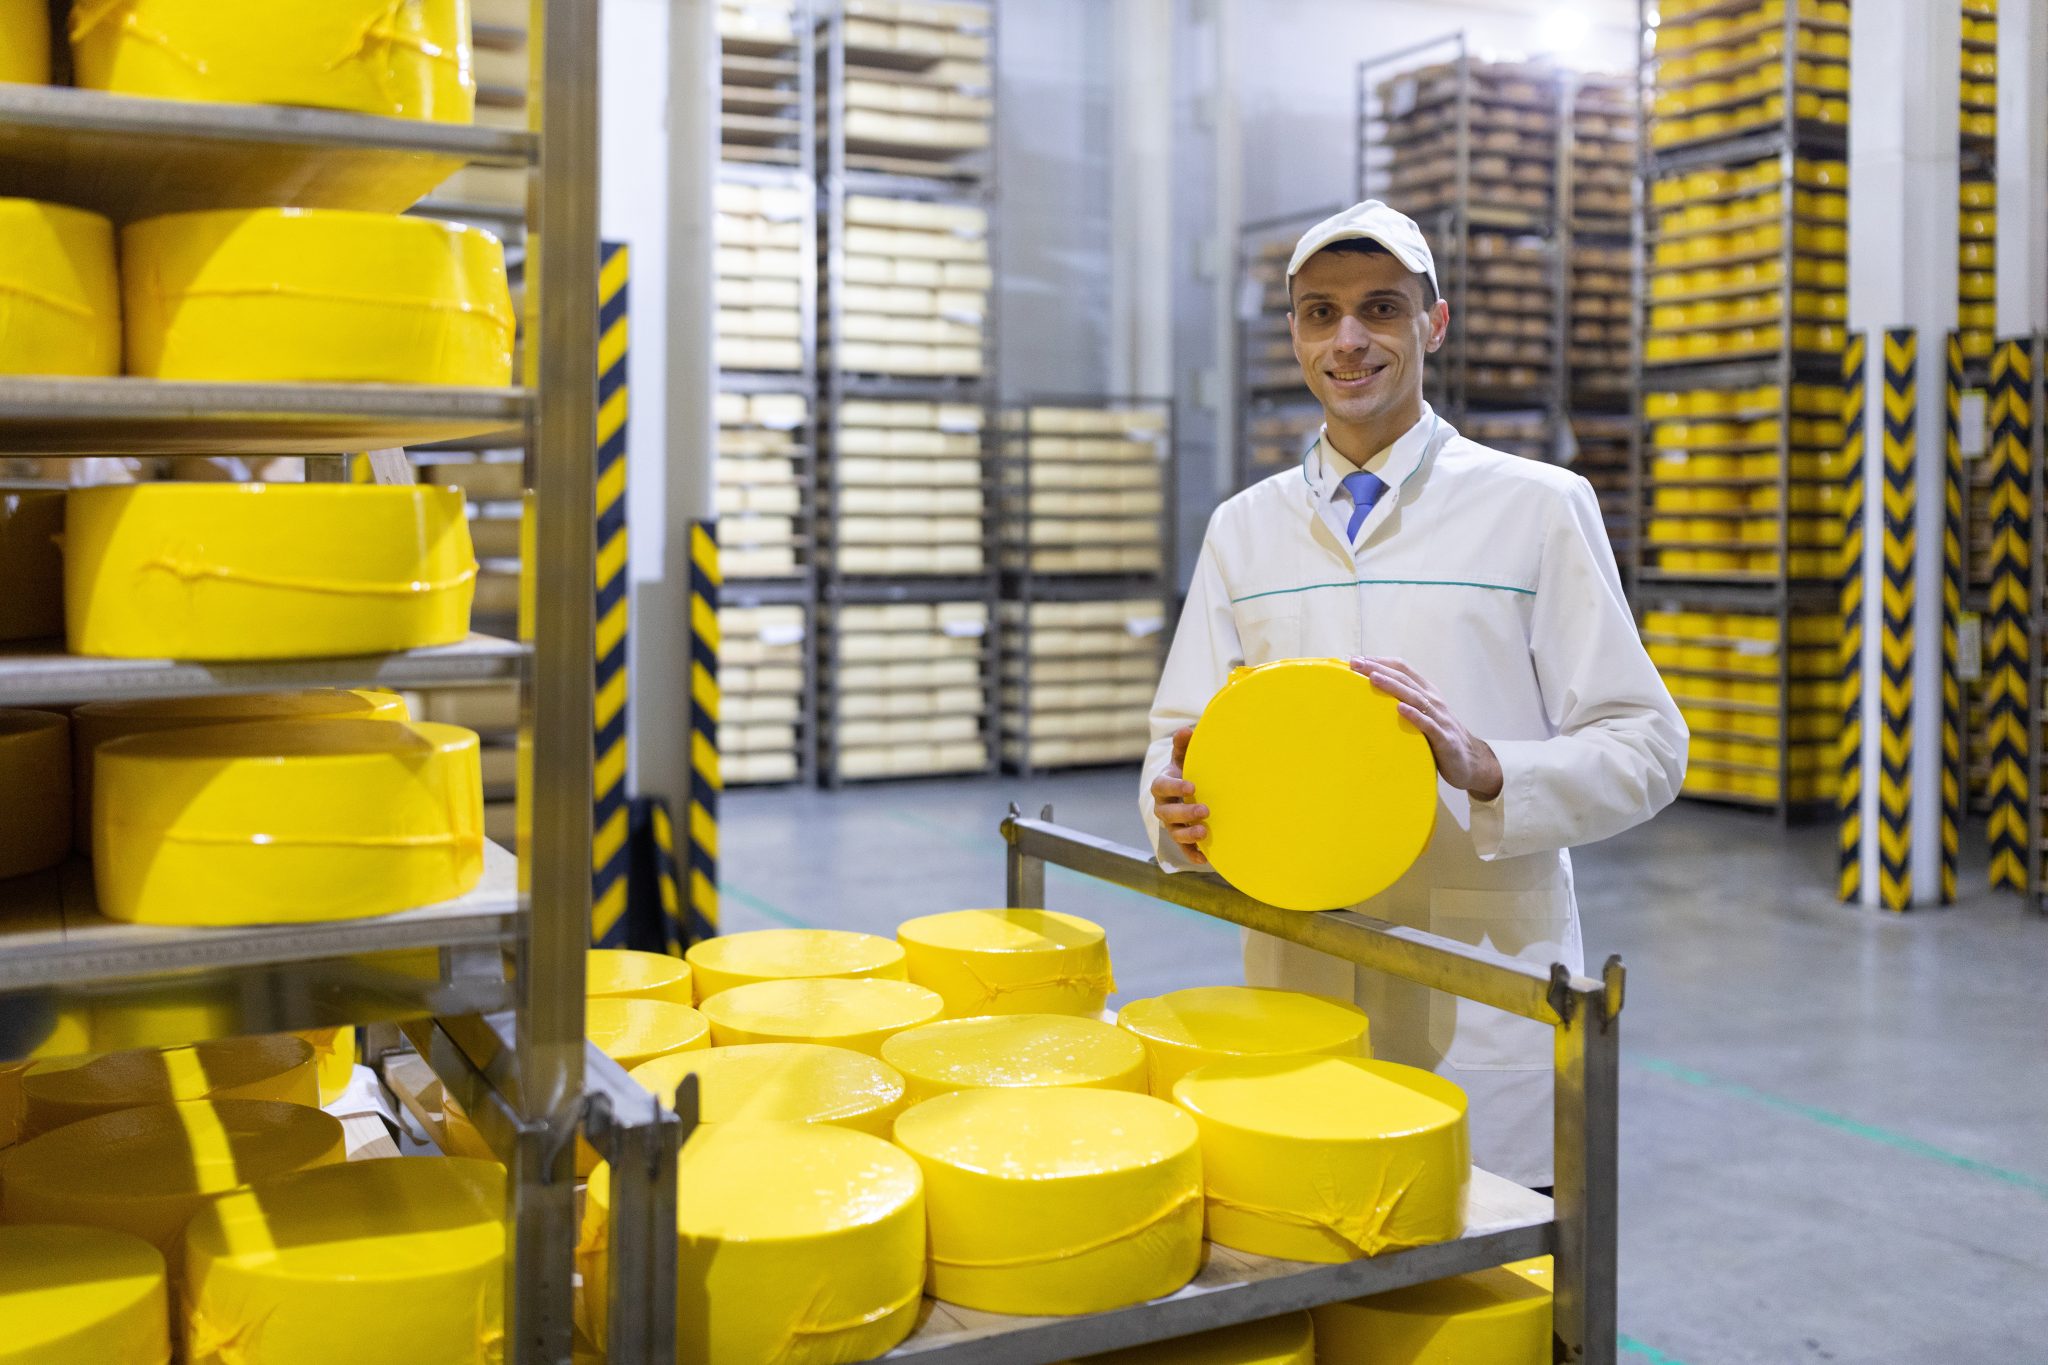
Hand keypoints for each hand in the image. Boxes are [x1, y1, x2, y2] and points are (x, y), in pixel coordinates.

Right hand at [1149, 726, 1209, 863]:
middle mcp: (1163, 806)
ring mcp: (1171, 824)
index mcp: (1163, 785)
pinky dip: (1192, 854)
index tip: (1192, 786)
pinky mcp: (1181, 838)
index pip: (1162, 786)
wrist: (1186, 791)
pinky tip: (1206, 858)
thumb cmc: (1186, 770)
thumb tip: (1186, 730)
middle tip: (1205, 811)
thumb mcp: (1183, 757)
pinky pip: (1183, 849)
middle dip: (1185, 813)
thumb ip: (1183, 746)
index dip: (1175, 787)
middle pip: (1167, 813)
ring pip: (1174, 832)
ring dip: (1188, 834)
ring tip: (1205, 832)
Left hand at [1352, 656, 1503, 800]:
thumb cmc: (1439, 737)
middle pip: (1405, 679)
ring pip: (1415, 697)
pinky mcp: (1444, 738)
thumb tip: (1368, 699)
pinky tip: (1400, 709)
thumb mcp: (1422, 715)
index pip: (1403, 670)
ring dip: (1393, 686)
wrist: (1470, 762)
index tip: (1357, 659)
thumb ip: (1403, 703)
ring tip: (1373, 678)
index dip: (1381, 662)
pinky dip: (1414, 715)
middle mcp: (1434, 701)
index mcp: (1427, 692)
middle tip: (1355, 663)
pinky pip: (1428, 724)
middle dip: (1379, 669)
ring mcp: (1440, 718)